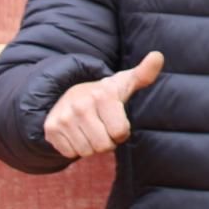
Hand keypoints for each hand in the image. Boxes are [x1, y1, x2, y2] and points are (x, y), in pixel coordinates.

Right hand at [44, 51, 163, 158]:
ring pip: (87, 151)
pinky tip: (76, 132)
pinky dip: (75, 148)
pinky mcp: (51, 129)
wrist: (68, 94)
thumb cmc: (105, 94)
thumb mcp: (124, 83)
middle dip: (107, 141)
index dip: (121, 131)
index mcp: (103, 94)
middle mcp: (81, 105)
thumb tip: (158, 56)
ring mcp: (64, 117)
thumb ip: (144, 74)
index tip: (116, 120)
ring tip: (90, 128)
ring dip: (91, 145)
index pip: (120, 132)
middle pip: (103, 145)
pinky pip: (70, 153)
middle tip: (102, 126)